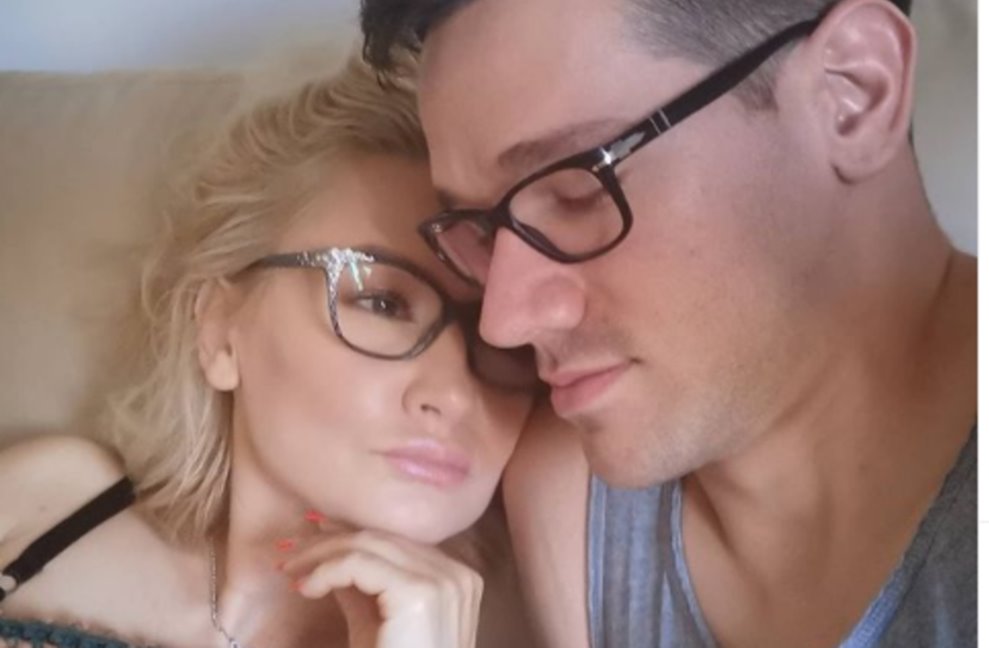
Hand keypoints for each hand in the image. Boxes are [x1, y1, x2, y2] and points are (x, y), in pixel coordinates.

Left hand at [280, 529, 482, 647]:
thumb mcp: (372, 624)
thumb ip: (358, 587)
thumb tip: (327, 552)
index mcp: (454, 579)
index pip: (393, 542)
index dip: (347, 536)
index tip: (307, 544)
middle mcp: (456, 573)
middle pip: (381, 537)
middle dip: (328, 541)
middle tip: (288, 553)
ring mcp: (443, 580)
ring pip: (367, 544)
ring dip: (319, 554)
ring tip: (289, 571)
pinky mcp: (420, 592)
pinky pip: (359, 563)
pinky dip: (325, 571)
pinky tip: (306, 588)